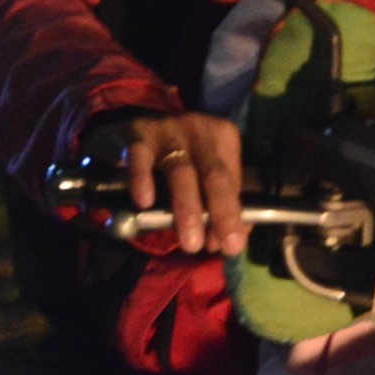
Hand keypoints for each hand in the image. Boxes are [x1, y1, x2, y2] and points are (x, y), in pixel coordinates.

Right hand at [117, 113, 245, 256]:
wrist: (142, 128)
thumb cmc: (183, 156)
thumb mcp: (205, 172)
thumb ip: (218, 203)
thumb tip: (224, 240)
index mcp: (223, 138)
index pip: (233, 179)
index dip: (234, 214)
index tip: (233, 245)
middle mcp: (199, 131)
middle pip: (214, 174)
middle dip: (222, 212)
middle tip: (225, 246)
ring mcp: (169, 131)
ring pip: (181, 171)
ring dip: (188, 209)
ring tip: (191, 243)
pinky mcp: (139, 135)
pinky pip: (141, 158)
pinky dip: (143, 179)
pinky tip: (145, 202)